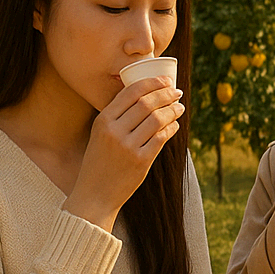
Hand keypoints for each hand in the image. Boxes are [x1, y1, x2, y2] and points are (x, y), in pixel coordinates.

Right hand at [64, 77, 182, 231]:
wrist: (95, 194)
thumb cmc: (100, 161)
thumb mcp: (100, 135)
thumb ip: (118, 117)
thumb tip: (147, 96)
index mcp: (102, 121)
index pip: (130, 92)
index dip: (151, 83)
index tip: (165, 80)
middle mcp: (114, 132)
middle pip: (146, 103)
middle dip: (166, 94)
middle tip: (177, 92)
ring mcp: (127, 147)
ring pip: (157, 119)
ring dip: (172, 110)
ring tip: (179, 107)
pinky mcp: (140, 161)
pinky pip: (161, 138)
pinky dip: (171, 128)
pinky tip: (175, 124)